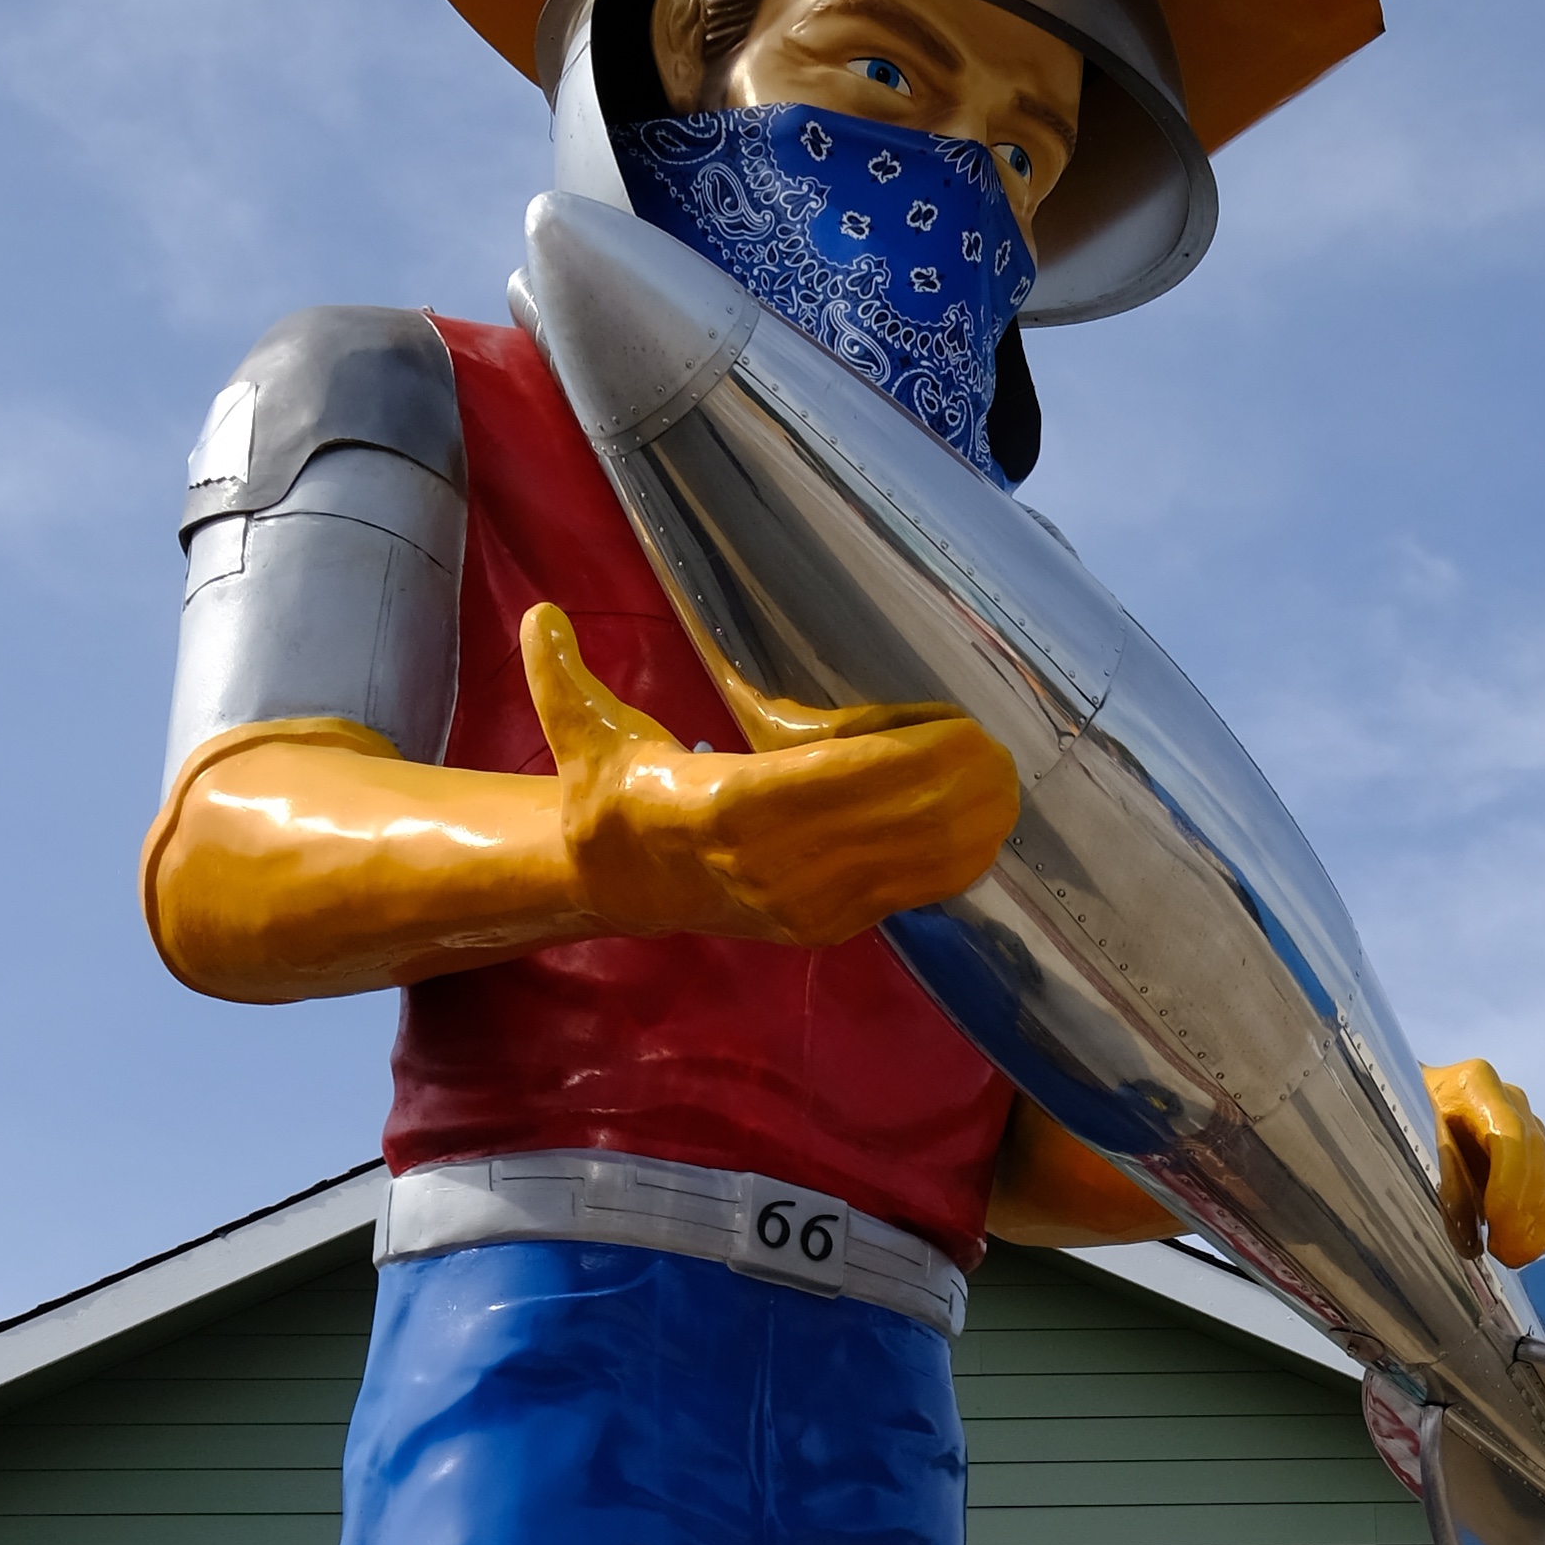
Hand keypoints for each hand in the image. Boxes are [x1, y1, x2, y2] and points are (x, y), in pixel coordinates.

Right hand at [526, 606, 1015, 947]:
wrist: (618, 882)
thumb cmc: (615, 792)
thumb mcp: (581, 731)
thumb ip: (561, 677)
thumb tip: (541, 618)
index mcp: (721, 811)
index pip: (821, 786)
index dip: (892, 763)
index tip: (948, 735)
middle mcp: (770, 866)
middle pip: (875, 828)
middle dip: (942, 794)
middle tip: (996, 753)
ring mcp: (803, 904)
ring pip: (897, 869)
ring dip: (958, 833)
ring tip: (1004, 790)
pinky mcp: (827, 926)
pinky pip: (897, 897)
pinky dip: (944, 870)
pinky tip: (984, 838)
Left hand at [1424, 1054, 1544, 1268]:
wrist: (1421, 1102)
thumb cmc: (1407, 1123)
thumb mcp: (1412, 1148)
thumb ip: (1446, 1189)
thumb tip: (1472, 1245)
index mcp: (1474, 1085)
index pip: (1510, 1135)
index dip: (1511, 1185)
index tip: (1496, 1226)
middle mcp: (1510, 1099)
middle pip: (1538, 1156)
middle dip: (1527, 1213)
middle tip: (1507, 1255)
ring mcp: (1531, 1121)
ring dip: (1543, 1221)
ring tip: (1517, 1253)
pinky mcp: (1543, 1146)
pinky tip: (1541, 1241)